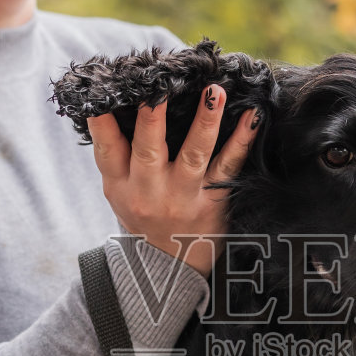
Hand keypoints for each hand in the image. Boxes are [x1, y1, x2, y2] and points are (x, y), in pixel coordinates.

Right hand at [89, 87, 258, 277]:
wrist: (171, 268)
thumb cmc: (144, 217)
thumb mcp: (119, 193)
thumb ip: (119, 156)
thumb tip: (121, 102)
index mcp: (121, 185)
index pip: (107, 149)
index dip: (101, 122)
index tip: (102, 96)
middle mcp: (149, 191)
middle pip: (148, 149)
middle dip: (152, 117)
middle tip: (159, 87)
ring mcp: (183, 197)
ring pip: (193, 155)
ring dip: (204, 121)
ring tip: (213, 91)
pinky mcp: (213, 203)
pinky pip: (229, 167)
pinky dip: (242, 140)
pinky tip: (253, 116)